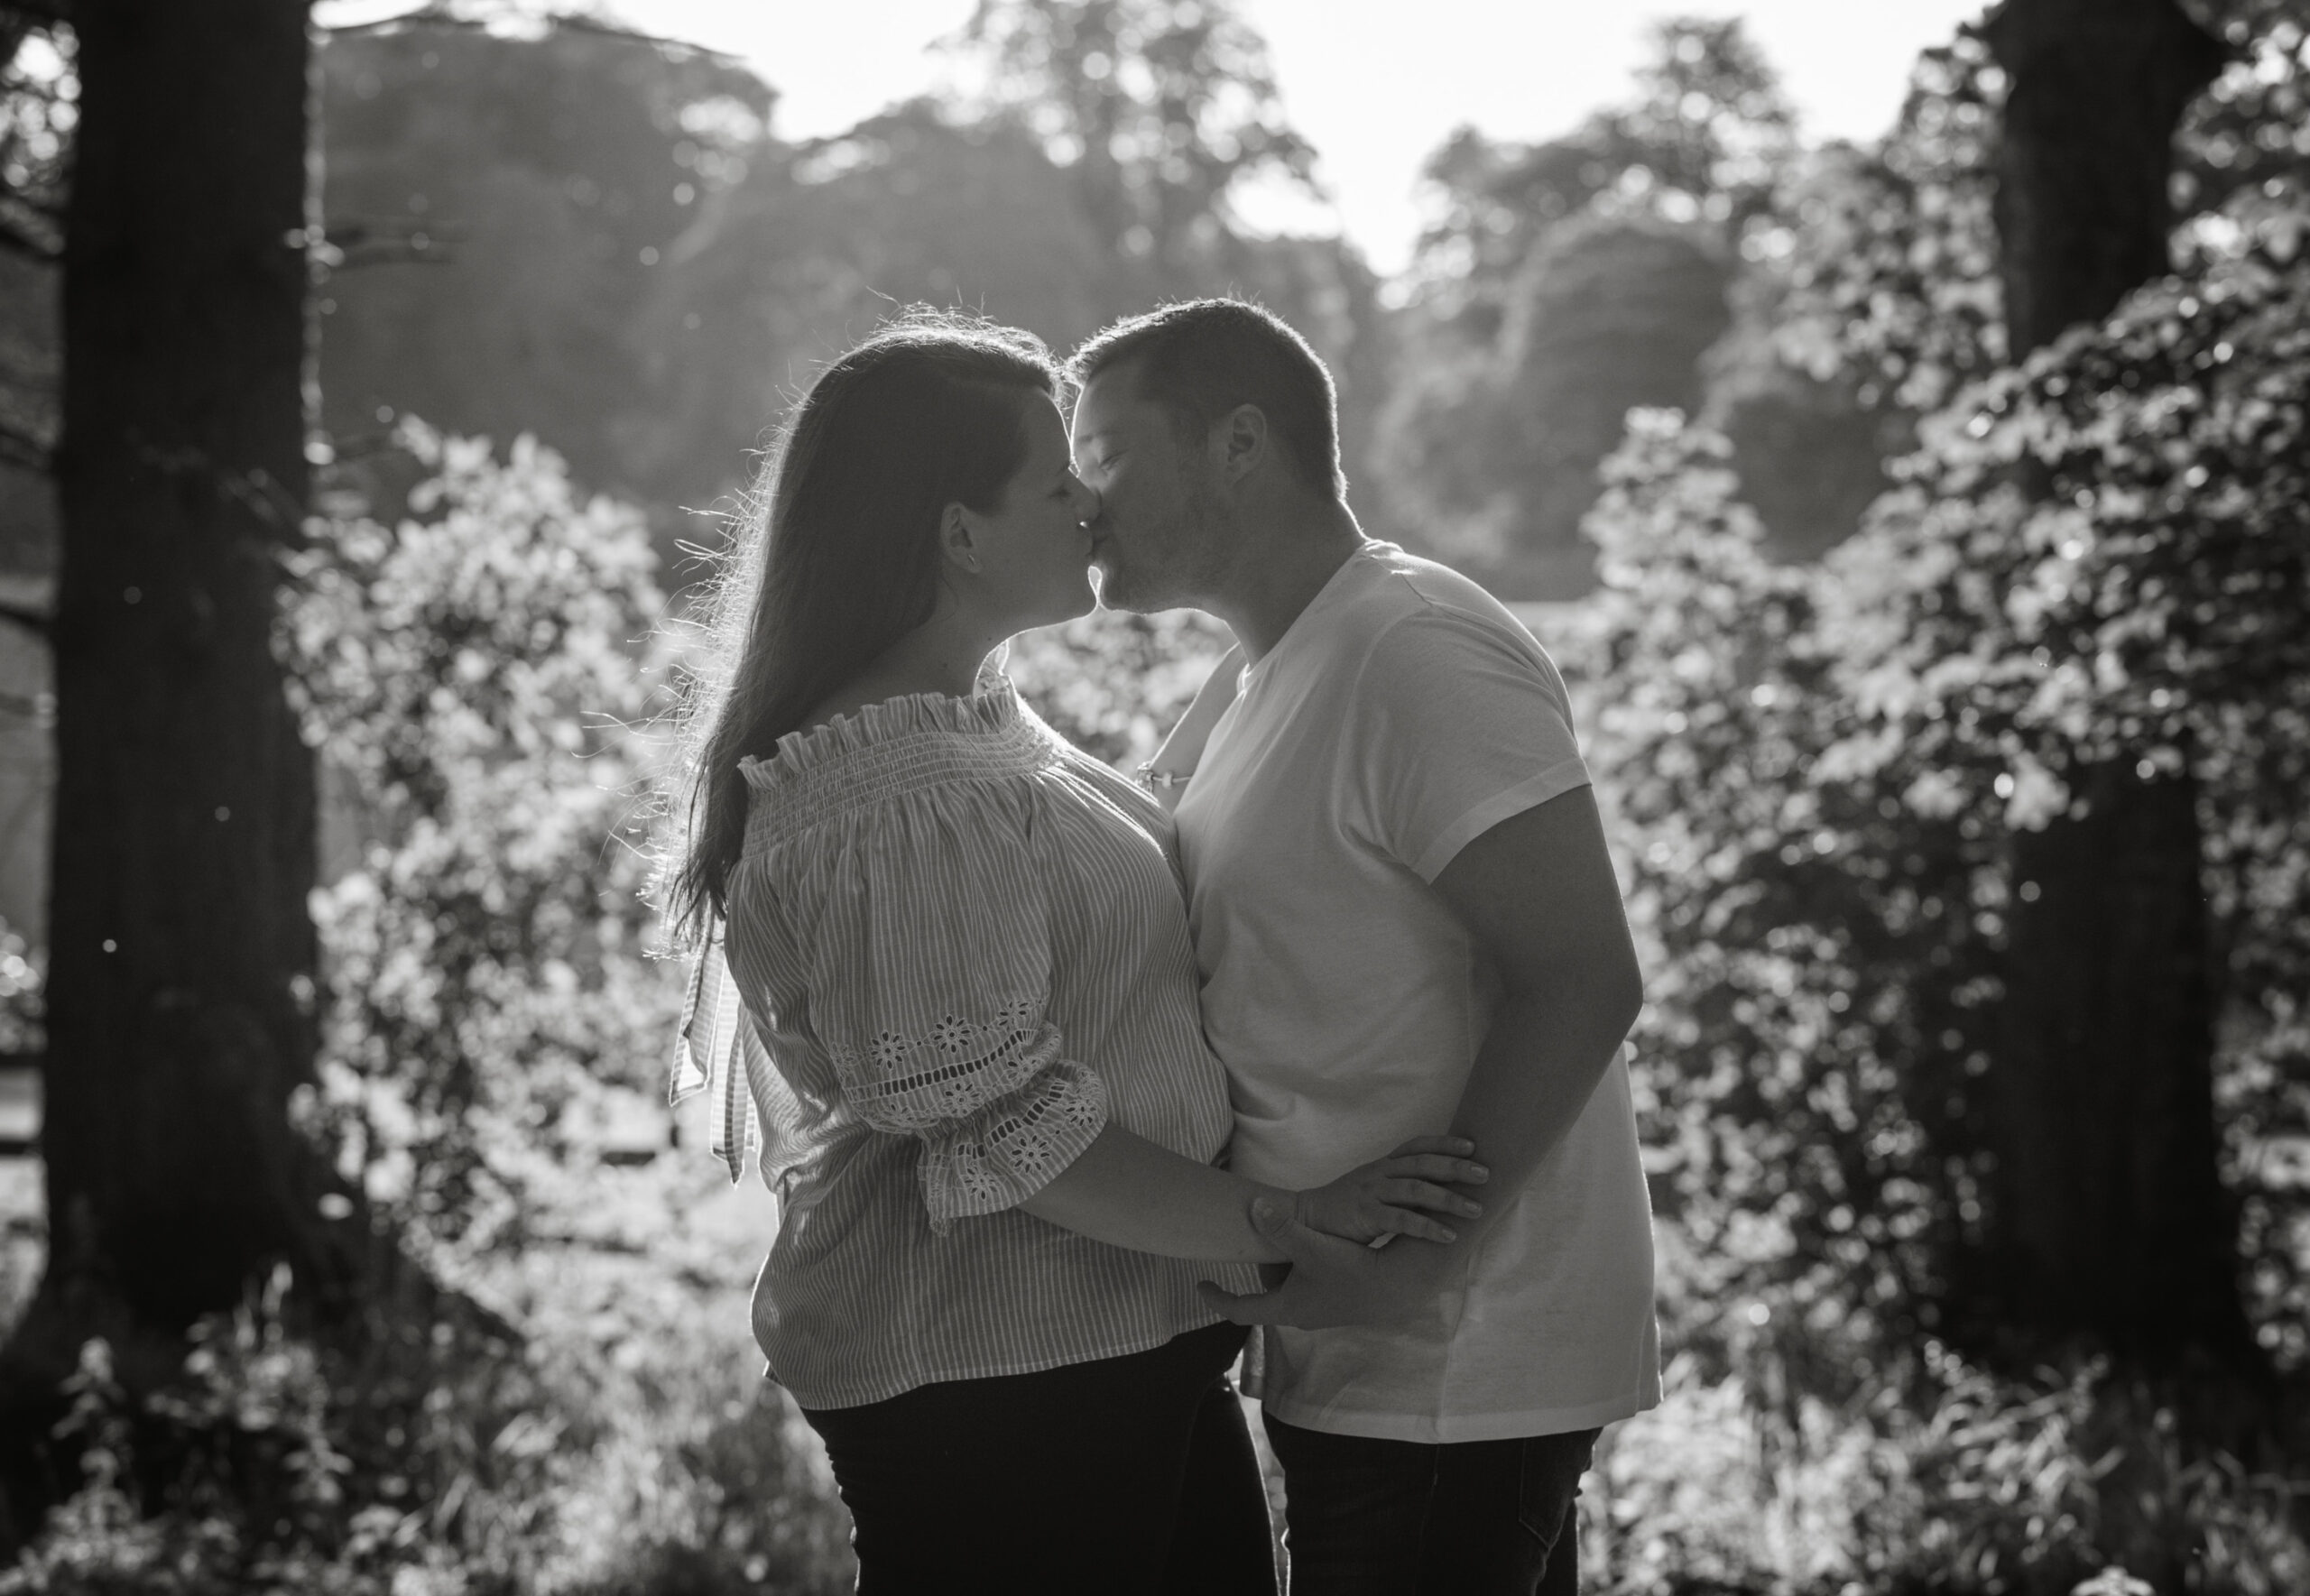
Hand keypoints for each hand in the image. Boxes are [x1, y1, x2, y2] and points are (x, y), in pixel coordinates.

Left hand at [1199, 1194, 1461, 1329]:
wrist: (1397, 1286)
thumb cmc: (1350, 1268)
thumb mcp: (1310, 1244)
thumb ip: (1280, 1227)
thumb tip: (1252, 1207)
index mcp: (1285, 1308)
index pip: (1239, 1309)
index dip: (1216, 1297)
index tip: (1200, 1285)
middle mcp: (1298, 1316)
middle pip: (1264, 1296)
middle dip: (1256, 1272)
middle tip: (1250, 1245)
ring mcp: (1319, 1312)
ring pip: (1287, 1289)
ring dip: (1280, 1269)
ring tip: (1282, 1241)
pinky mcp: (1336, 1303)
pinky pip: (1306, 1286)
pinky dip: (1300, 1269)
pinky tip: (1312, 1246)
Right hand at [1290, 1135, 1486, 1245]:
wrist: (1304, 1221)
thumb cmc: (1343, 1210)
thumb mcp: (1371, 1190)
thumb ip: (1398, 1186)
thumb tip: (1435, 1186)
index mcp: (1382, 1166)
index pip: (1416, 1145)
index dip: (1444, 1142)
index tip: (1472, 1145)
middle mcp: (1378, 1174)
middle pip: (1423, 1164)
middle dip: (1456, 1167)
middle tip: (1485, 1173)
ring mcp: (1371, 1192)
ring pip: (1416, 1190)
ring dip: (1449, 1199)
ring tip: (1476, 1209)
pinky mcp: (1364, 1215)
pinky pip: (1401, 1221)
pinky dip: (1428, 1227)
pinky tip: (1448, 1236)